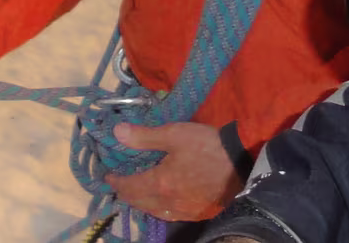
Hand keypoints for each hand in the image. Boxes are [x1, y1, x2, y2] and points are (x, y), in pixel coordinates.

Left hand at [107, 121, 243, 222]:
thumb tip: (116, 133)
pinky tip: (161, 201)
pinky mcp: (199, 213)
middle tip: (120, 183)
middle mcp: (169, 203)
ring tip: (138, 191)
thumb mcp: (173, 134)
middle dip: (126, 193)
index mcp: (160, 184)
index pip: (129, 187)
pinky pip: (171, 215)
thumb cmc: (206, 145)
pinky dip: (159, 208)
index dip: (116, 181)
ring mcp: (185, 211)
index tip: (108, 175)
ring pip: (155, 212)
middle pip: (140, 203)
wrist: (241, 162)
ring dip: (142, 202)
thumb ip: (143, 136)